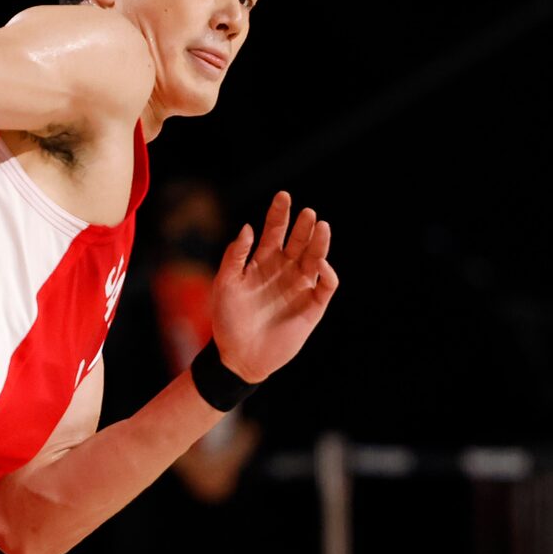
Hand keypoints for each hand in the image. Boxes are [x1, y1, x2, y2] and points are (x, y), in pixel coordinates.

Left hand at [209, 193, 337, 383]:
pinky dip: (327, 275)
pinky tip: (321, 266)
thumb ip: (235, 256)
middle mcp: (283, 270)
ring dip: (320, 244)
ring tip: (322, 227)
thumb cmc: (227, 320)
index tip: (284, 196)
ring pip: (315, 259)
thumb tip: (249, 227)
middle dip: (304, 226)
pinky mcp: (312, 307)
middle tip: (309, 213)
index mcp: (262, 262)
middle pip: (299, 241)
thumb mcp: (224, 284)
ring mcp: (299, 287)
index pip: (274, 231)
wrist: (239, 357)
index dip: (279, 213)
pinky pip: (326, 286)